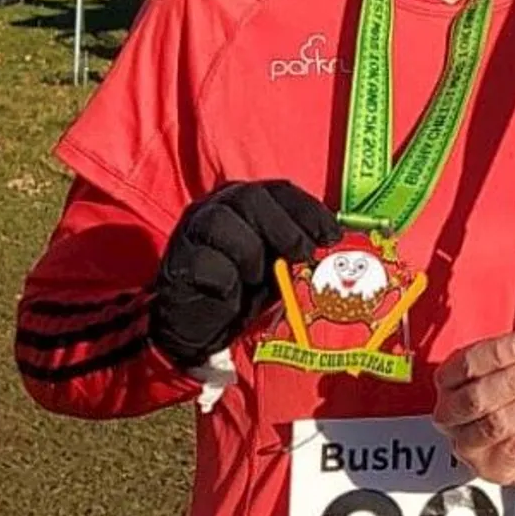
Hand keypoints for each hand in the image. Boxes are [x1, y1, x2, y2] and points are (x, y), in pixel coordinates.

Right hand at [149, 180, 340, 369]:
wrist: (200, 324)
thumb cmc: (247, 286)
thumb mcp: (281, 264)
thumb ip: (300, 249)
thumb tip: (338, 248)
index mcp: (250, 201)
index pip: (282, 191)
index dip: (309, 211)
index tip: (332, 236)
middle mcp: (220, 206)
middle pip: (251, 197)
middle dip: (284, 228)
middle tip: (302, 256)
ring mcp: (194, 230)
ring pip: (221, 222)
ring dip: (250, 253)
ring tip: (257, 279)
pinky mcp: (177, 261)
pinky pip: (203, 261)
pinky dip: (223, 278)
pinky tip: (230, 292)